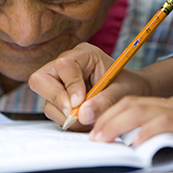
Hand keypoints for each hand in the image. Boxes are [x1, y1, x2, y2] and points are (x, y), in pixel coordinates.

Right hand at [29, 42, 148, 130]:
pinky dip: (65, 118)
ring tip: (88, 118)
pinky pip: (51, 109)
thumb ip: (104, 102)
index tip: (79, 102)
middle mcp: (67, 64)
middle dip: (56, 99)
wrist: (132, 92)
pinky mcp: (58, 95)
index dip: (69, 85)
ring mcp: (59, 80)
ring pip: (45, 98)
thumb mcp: (122, 92)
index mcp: (84, 54)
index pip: (64, 65)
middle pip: (40, 78)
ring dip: (64, 113)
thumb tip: (82, 115)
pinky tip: (83, 118)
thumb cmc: (128, 86)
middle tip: (74, 114)